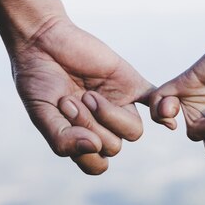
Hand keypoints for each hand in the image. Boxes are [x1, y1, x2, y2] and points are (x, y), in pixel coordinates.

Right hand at [0, 0, 153, 174]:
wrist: (43, 41)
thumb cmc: (38, 79)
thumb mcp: (41, 114)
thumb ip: (62, 140)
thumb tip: (95, 148)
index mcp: (82, 135)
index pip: (97, 163)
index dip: (83, 151)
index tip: (63, 121)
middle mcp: (103, 124)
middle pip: (114, 146)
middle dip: (89, 126)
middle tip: (70, 99)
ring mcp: (119, 103)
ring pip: (134, 131)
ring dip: (109, 116)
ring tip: (88, 94)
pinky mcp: (131, 83)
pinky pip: (153, 101)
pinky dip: (163, 112)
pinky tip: (166, 122)